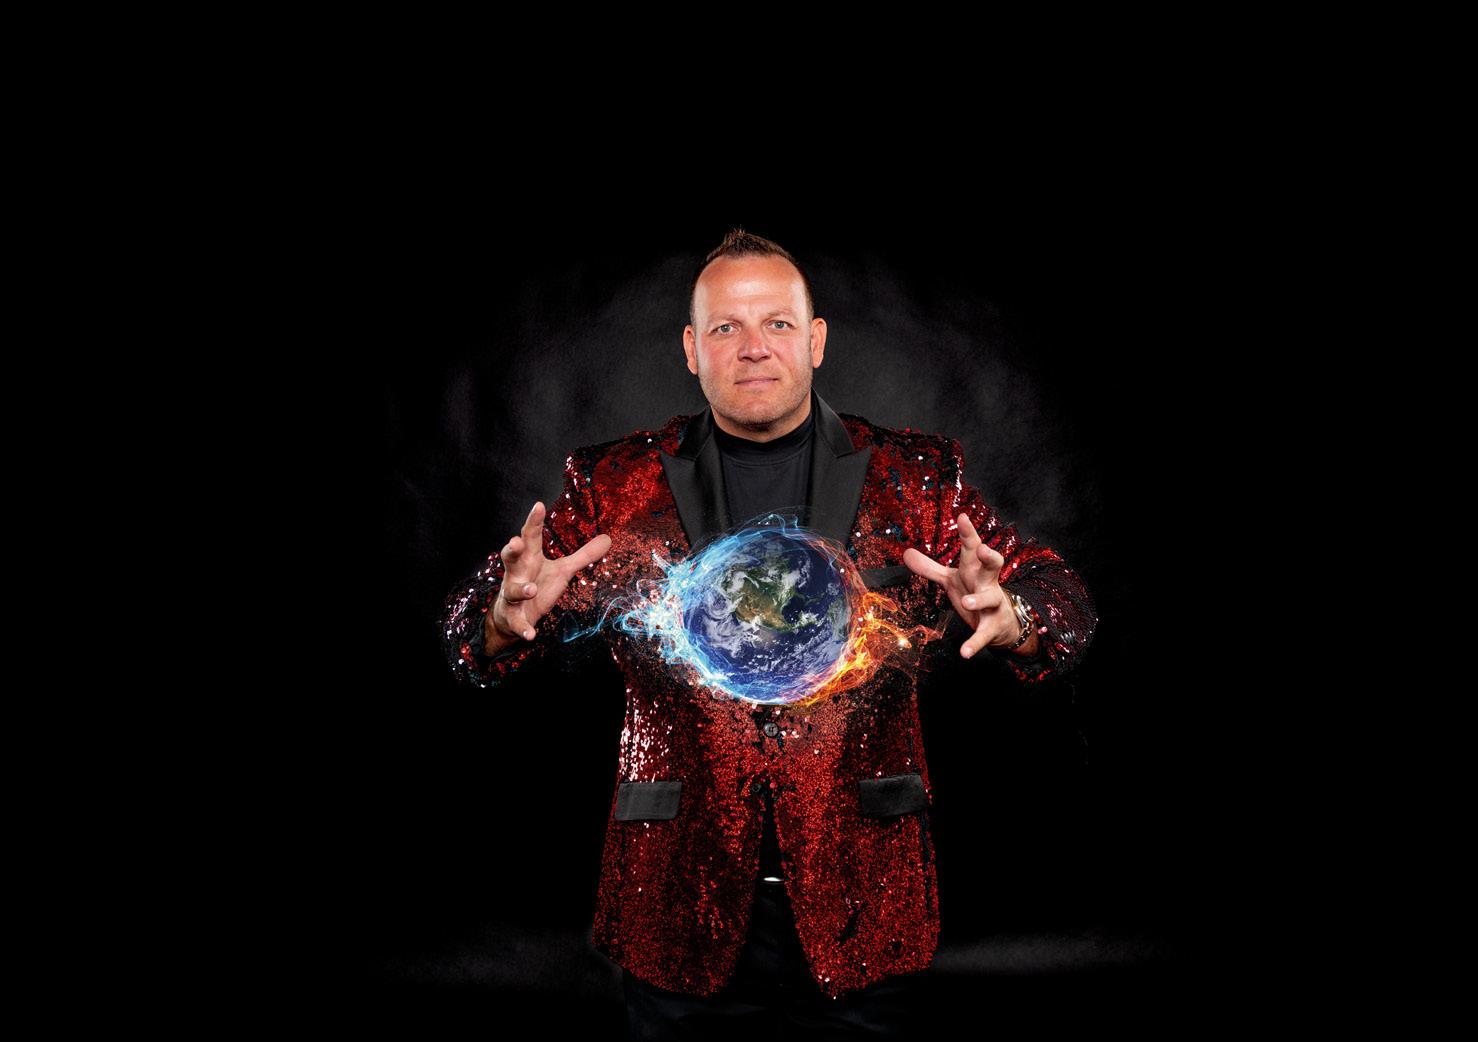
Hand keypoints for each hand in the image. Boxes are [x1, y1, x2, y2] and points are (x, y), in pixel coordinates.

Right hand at [486, 500, 612, 649]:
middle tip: (516, 542)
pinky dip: (523, 628)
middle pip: (510, 558)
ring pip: (512, 590)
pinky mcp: (513, 617)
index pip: (531, 536)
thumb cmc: (537, 585)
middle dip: (511, 550)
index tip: (538, 505)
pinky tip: (531, 634)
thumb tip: (608, 538)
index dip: (534, 521)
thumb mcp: (562, 570)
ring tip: (531, 589)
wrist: (512, 617)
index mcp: (530, 559)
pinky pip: (517, 623)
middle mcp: (517, 574)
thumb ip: (583, 556)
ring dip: (521, 589)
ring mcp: (512, 596)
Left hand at [902, 512, 1023, 658]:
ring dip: (978, 600)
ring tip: (965, 603)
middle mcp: (987, 583)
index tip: (962, 516)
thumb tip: (905, 552)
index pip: (972, 548)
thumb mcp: (951, 579)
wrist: (1002, 624)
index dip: (968, 533)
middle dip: (989, 556)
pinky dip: (974, 643)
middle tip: (982, 548)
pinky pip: (984, 635)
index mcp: (975, 569)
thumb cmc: (974, 593)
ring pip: (990, 599)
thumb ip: (929, 567)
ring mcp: (993, 605)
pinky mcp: (992, 627)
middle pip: (992, 566)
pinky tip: (964, 653)